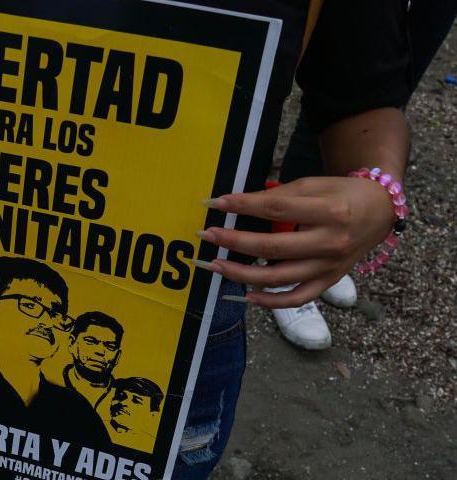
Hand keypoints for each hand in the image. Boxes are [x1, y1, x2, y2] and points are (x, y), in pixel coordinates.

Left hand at [199, 177, 395, 307]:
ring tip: (216, 265)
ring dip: (242, 273)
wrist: (379, 212)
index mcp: (329, 211)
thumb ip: (279, 197)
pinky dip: (271, 301)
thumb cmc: (341, 194)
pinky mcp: (329, 281)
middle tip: (207, 235)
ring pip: (280, 277)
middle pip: (273, 247)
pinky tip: (246, 295)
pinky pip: (297, 298)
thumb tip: (239, 204)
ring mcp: (330, 266)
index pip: (277, 209)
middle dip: (234, 242)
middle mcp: (331, 242)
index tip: (216, 203)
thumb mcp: (314, 185)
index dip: (244, 206)